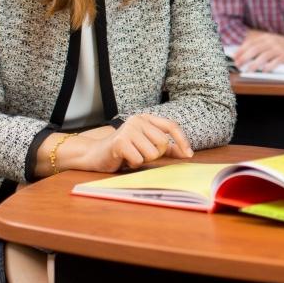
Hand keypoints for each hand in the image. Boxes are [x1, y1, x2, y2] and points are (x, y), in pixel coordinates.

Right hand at [73, 114, 192, 171]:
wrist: (94, 155)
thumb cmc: (124, 151)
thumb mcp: (147, 145)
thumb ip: (166, 148)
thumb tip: (187, 153)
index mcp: (146, 118)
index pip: (171, 126)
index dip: (182, 140)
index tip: (189, 154)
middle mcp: (138, 120)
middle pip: (163, 143)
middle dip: (155, 154)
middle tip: (141, 154)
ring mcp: (128, 129)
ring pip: (152, 153)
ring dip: (143, 160)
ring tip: (131, 155)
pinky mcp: (120, 142)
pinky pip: (139, 160)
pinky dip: (133, 164)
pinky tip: (124, 159)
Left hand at [234, 31, 283, 71]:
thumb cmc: (283, 45)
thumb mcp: (270, 41)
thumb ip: (258, 45)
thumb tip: (243, 53)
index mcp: (265, 37)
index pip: (250, 43)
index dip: (240, 50)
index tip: (233, 57)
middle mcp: (271, 41)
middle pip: (254, 49)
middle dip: (244, 57)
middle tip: (237, 64)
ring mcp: (278, 48)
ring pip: (263, 56)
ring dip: (254, 64)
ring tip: (248, 70)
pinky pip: (275, 62)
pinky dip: (269, 66)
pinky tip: (263, 70)